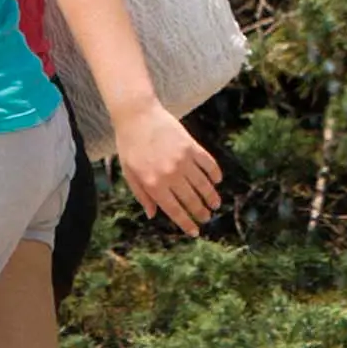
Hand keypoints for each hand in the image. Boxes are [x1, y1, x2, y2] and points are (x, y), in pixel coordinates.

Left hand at [112, 102, 222, 235]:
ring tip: (215, 205)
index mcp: (153, 184)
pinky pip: (208, 164)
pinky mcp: (191, 146)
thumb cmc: (129, 145)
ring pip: (203, 185)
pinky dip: (215, 174)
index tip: (195, 232)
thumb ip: (142, 195)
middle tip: (206, 218)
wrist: (137, 115)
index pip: (174, 210)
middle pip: (191, 200)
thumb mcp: (129, 173)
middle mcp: (169, 174)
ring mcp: (182, 160)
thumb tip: (153, 215)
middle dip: (201, 212)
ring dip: (211, 197)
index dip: (186, 223)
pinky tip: (217, 181)